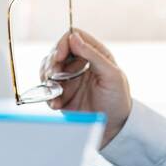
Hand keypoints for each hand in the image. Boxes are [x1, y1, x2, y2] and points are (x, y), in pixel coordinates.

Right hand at [41, 28, 130, 147]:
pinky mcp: (62, 93)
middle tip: (54, 76)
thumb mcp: (111, 75)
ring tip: (56, 91)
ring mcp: (69, 78)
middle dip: (52, 63)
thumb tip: (74, 38)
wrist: (113, 128)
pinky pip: (47, 88)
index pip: (73, 37)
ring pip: (48, 68)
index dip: (64, 44)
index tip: (59, 57)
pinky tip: (56, 103)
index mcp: (96, 54)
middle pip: (56, 51)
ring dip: (47, 78)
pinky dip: (48, 94)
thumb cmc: (118, 100)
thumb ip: (93, 55)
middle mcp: (80, 63)